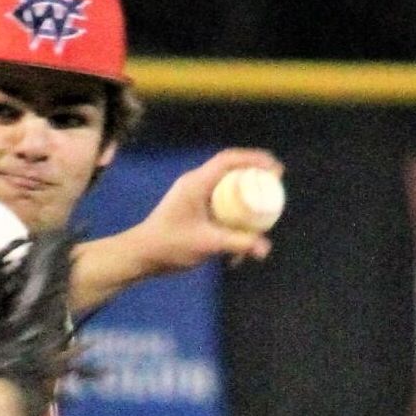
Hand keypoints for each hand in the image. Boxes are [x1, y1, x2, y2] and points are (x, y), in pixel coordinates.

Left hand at [136, 148, 282, 272]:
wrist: (139, 256)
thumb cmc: (168, 246)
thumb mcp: (207, 244)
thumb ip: (237, 244)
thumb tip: (265, 249)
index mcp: (196, 183)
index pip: (229, 159)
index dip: (255, 160)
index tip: (276, 171)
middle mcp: (195, 184)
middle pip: (232, 174)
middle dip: (255, 183)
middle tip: (274, 194)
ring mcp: (193, 197)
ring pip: (226, 194)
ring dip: (242, 209)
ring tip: (257, 227)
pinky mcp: (192, 211)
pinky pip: (218, 208)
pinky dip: (229, 223)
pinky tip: (235, 250)